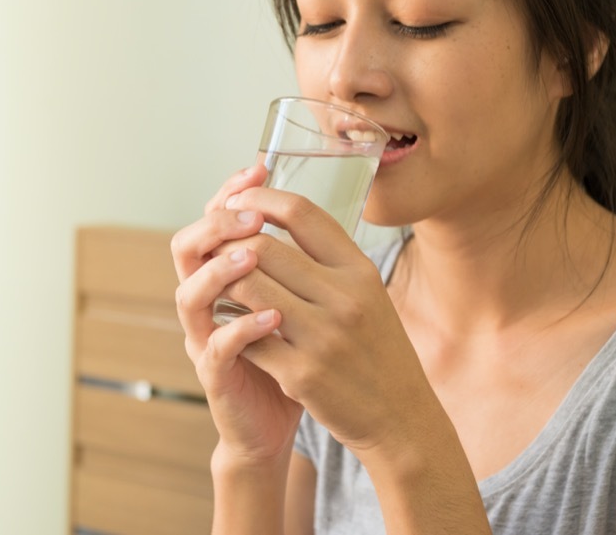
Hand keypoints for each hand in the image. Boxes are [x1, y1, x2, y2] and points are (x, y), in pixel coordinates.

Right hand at [172, 165, 304, 464]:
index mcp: (223, 276)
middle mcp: (206, 303)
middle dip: (218, 224)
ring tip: (253, 253)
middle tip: (251, 213)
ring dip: (220, 270)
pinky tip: (274, 318)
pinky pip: (215, 348)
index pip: (211, 220)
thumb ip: (295, 259)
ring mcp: (205, 339)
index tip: (258, 168)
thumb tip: (317, 206)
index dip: (229, 191)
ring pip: (188, 295)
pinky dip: (241, 329)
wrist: (278, 422)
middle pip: (186, 247)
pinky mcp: (216, 377)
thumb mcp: (296, 299)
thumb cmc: (290, 355)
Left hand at [222, 184, 440, 458]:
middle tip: (214, 246)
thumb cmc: (376, 348)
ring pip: (248, 286)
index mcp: (359, 270)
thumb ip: (331, 258)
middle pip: (264, 246)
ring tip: (217, 282)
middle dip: (229, 242)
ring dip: (224, 282)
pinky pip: (247, 337)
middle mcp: (344, 298)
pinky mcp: (302, 374)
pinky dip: (230, 326)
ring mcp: (323, 337)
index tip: (239, 199)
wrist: (400, 416)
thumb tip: (282, 215)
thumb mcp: (368, 293)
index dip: (261, 199)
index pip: (301, 212)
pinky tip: (226, 323)